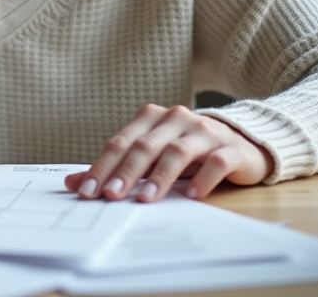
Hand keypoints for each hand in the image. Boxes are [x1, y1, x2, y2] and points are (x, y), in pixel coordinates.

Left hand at [64, 104, 273, 202]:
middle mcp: (177, 118)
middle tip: (111, 196)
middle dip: (126, 172)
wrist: (243, 143)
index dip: (103, 166)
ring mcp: (205, 131)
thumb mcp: (152, 157)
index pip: (121, 142)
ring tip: (146, 199)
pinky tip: (192, 195)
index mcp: (152, 118)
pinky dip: (202, 178)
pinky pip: (215, 161)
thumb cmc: (188, 152)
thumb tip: (74, 182)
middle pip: (145, 145)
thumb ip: (116, 167)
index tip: (88, 191)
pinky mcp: (231, 148)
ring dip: (159, 177)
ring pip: (177, 151)